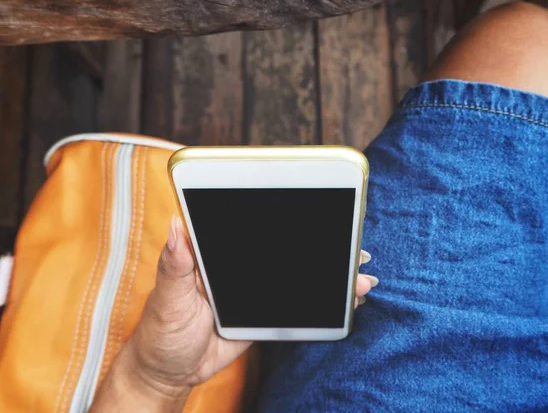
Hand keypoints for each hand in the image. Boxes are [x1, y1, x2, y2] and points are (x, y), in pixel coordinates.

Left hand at [102, 216, 377, 404]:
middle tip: (351, 242)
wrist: (170, 372)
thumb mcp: (167, 299)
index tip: (313, 203)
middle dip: (320, 242)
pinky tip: (346, 300)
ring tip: (358, 273)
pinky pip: (296, 305)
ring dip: (327, 272)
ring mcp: (255, 289)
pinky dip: (321, 303)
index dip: (281, 212)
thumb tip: (176, 225)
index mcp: (215, 253)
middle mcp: (240, 265)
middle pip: (284, 248)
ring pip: (296, 274)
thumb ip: (175, 265)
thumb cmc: (160, 332)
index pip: (251, 225)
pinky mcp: (263, 314)